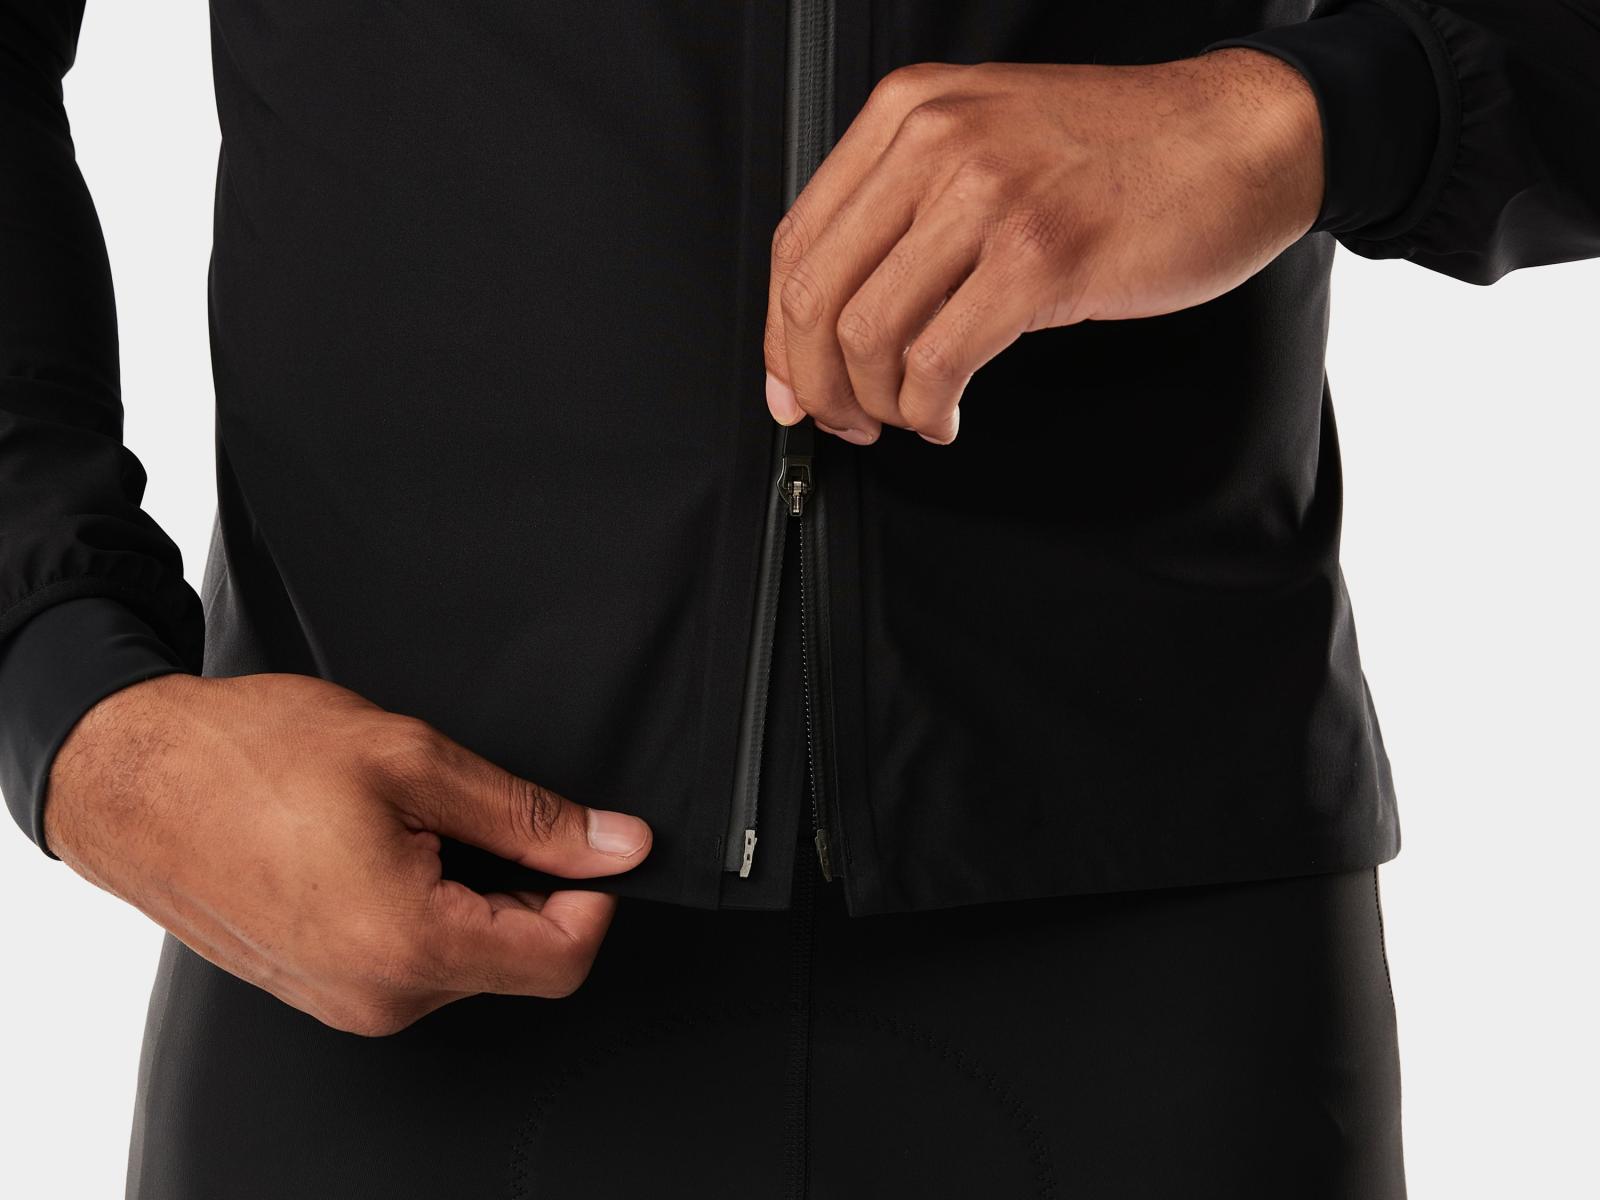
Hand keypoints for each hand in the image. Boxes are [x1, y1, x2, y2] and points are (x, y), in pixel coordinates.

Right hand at [43, 672, 651, 1034]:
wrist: (130, 778)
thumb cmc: (244, 759)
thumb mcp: (412, 759)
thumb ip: (529, 814)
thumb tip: (615, 843)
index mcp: (407, 944)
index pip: (564, 959)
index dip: (594, 892)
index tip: (586, 841)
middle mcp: (378, 996)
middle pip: (521, 962)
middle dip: (530, 886)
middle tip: (477, 812)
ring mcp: (345, 1001)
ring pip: (469, 961)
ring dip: (473, 893)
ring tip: (412, 823)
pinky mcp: (322, 990)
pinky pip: (414, 963)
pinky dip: (428, 907)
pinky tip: (384, 849)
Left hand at [763, 48, 1322, 443]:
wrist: (1236, 139)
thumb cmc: (1118, 152)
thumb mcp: (987, 144)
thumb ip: (905, 210)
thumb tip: (833, 319)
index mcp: (908, 111)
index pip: (797, 240)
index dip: (781, 335)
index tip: (791, 385)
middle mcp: (936, 142)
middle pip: (816, 294)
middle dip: (817, 382)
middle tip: (844, 419)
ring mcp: (986, 196)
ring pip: (868, 335)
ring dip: (878, 403)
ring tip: (909, 415)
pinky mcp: (1037, 258)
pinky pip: (938, 361)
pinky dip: (929, 409)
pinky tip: (947, 414)